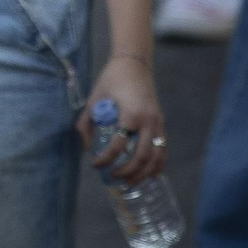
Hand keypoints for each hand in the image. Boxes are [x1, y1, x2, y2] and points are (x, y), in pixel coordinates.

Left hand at [77, 57, 165, 184]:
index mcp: (131, 114)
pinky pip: (163, 150)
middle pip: (141, 157)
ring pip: (156, 158)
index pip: (118, 145)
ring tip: (128, 183)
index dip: (105, 158)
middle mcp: (149, 122)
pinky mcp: (162, 125)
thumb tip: (84, 147)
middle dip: (126, 172)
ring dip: (142, 174)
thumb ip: (86, 122)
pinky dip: (157, 165)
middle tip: (111, 177)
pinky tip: (148, 175)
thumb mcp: (94, 98)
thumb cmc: (111, 79)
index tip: (94, 164)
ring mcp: (158, 124)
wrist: (134, 64)